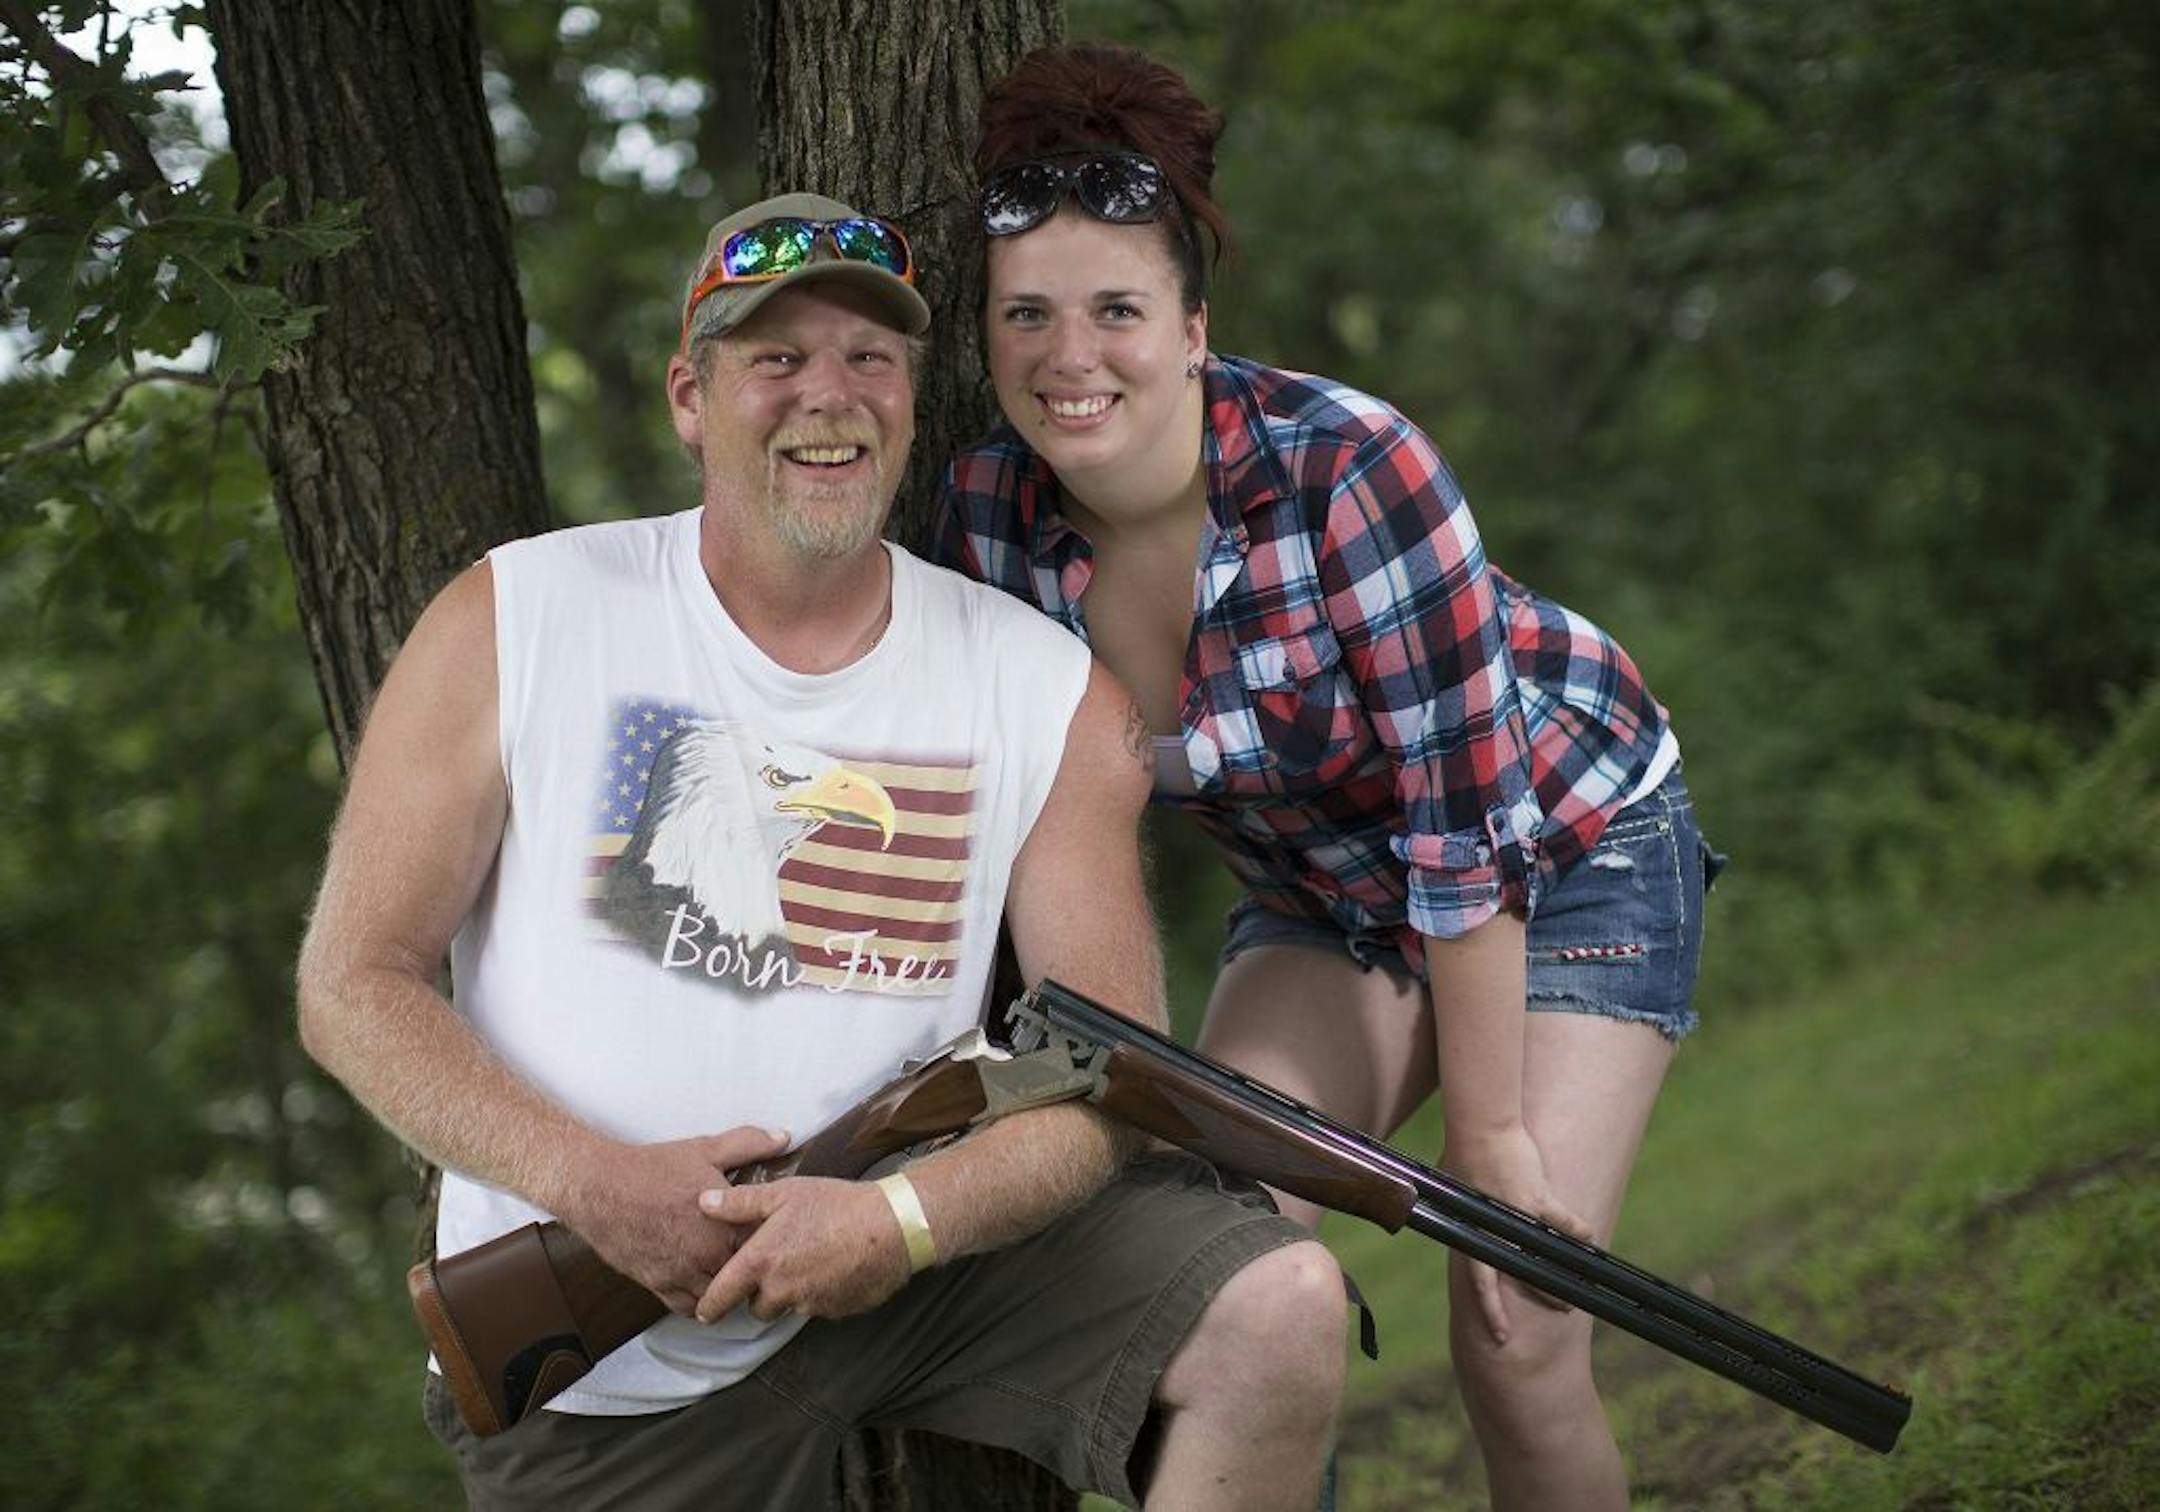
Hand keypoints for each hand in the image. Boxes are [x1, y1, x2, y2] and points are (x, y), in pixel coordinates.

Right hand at [557, 1125, 791, 1316]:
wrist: (599, 1188)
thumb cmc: (650, 1169)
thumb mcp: (705, 1150)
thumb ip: (749, 1144)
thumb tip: (782, 1136)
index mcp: (725, 1224)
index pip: (765, 1245)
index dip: (772, 1240)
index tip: (774, 1235)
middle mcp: (706, 1256)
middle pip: (745, 1276)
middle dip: (751, 1267)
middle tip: (755, 1256)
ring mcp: (681, 1275)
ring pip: (718, 1297)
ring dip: (725, 1288)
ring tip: (729, 1271)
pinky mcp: (657, 1286)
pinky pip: (687, 1307)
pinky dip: (698, 1300)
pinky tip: (701, 1282)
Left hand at [691, 1177, 911, 1324]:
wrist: (892, 1227)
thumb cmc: (836, 1205)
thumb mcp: (785, 1194)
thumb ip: (740, 1203)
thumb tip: (703, 1201)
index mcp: (761, 1262)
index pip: (720, 1297)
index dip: (709, 1306)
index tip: (704, 1310)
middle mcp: (781, 1290)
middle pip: (757, 1307)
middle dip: (760, 1293)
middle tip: (776, 1265)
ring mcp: (810, 1305)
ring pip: (790, 1307)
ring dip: (792, 1292)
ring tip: (810, 1260)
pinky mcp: (836, 1312)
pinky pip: (819, 1307)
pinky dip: (821, 1293)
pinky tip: (835, 1267)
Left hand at [1442, 1123, 1593, 1345]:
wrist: (1478, 1129)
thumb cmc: (1460, 1154)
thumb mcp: (1455, 1192)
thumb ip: (1464, 1213)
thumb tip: (1459, 1219)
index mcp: (1474, 1232)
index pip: (1481, 1283)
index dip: (1491, 1311)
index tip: (1501, 1336)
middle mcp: (1495, 1231)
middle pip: (1522, 1277)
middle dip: (1545, 1296)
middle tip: (1563, 1310)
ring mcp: (1518, 1218)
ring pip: (1548, 1256)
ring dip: (1567, 1270)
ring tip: (1582, 1281)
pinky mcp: (1538, 1199)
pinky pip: (1564, 1222)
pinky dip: (1579, 1230)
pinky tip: (1590, 1237)